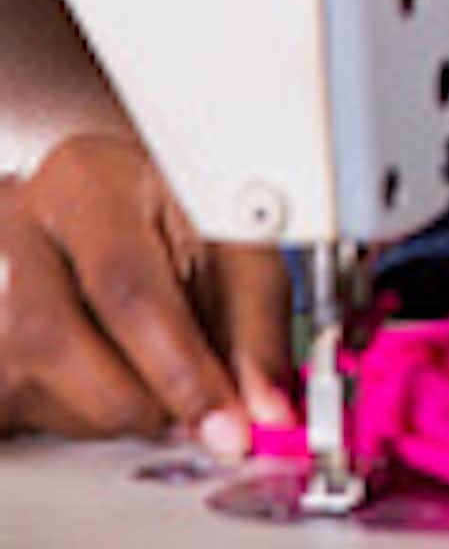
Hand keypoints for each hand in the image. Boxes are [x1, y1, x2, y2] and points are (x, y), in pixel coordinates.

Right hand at [0, 133, 293, 456]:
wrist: (92, 196)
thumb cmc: (163, 212)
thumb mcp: (225, 238)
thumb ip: (253, 321)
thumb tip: (267, 407)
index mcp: (86, 184)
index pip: (125, 286)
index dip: (179, 365)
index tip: (227, 421)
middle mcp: (14, 232)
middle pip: (60, 344)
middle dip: (142, 399)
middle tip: (194, 411)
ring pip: (33, 390)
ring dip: (108, 412)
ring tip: (151, 375)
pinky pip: (15, 411)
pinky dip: (73, 416)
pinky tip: (102, 377)